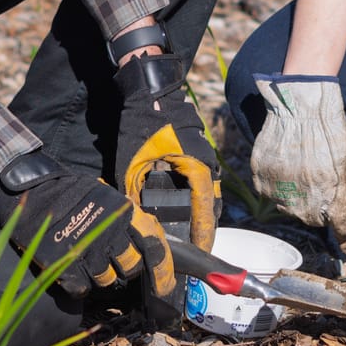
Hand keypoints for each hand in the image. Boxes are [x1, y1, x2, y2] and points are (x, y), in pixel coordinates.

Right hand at [0, 150, 173, 296]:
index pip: (155, 248)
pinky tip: (71, 267)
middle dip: (125, 269)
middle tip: (113, 261)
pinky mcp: (66, 266)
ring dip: (100, 276)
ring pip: (106, 281)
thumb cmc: (76, 196)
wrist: (35, 193)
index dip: (163, 272)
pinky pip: (81, 288)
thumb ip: (130, 220)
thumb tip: (152, 246)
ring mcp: (89, 250)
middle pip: (131, 267)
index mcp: (126, 212)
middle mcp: (111, 232)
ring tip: (86, 258)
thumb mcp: (109, 198)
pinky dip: (77, 283)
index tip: (164, 287)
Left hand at [114, 52, 221, 248]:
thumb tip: (138, 223)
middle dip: (205, 229)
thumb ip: (136, 197)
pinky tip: (184, 208)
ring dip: (203, 214)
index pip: (205, 211)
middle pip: (213, 206)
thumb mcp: (132, 166)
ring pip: (210, 194)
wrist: (149, 91)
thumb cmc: (141, 126)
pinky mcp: (200, 152)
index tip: (200, 254)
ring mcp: (206, 156)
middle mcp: (208, 164)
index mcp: (196, 168)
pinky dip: (198, 198)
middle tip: (194, 250)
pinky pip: (204, 182)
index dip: (203, 235)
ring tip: (190, 234)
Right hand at [252, 75, 345, 254]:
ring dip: (303, 197)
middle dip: (327, 205)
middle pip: (320, 219)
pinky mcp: (262, 183)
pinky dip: (283, 185)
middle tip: (326, 177)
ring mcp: (281, 194)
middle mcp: (305, 204)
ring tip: (306, 167)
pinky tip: (289, 164)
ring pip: (296, 209)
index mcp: (333, 199)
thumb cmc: (331, 130)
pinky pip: (275, 195)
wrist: (299, 105)